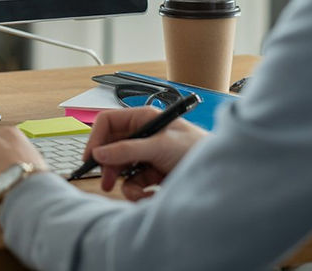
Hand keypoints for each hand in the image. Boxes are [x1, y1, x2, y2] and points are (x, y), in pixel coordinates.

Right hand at [84, 107, 207, 200]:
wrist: (221, 172)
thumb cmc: (197, 148)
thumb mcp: (159, 146)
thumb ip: (127, 150)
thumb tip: (99, 154)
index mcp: (143, 118)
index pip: (108, 122)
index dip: (96, 138)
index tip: (91, 158)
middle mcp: (142, 135)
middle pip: (111, 148)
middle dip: (110, 166)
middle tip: (107, 181)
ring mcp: (146, 155)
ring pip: (120, 168)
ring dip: (126, 183)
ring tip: (137, 193)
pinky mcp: (152, 173)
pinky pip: (133, 183)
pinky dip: (139, 192)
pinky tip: (151, 194)